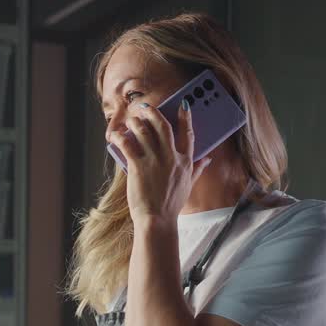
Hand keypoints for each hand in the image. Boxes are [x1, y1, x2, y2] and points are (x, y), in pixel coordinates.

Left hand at [108, 99, 212, 228]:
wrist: (158, 220)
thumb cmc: (171, 205)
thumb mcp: (188, 185)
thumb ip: (198, 168)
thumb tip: (208, 158)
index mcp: (185, 162)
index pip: (188, 134)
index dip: (186, 118)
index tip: (184, 105)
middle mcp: (171, 158)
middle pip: (163, 126)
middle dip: (153, 113)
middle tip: (145, 108)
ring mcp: (155, 161)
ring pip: (144, 131)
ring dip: (136, 122)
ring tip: (131, 120)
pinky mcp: (138, 166)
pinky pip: (128, 144)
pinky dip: (121, 137)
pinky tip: (116, 135)